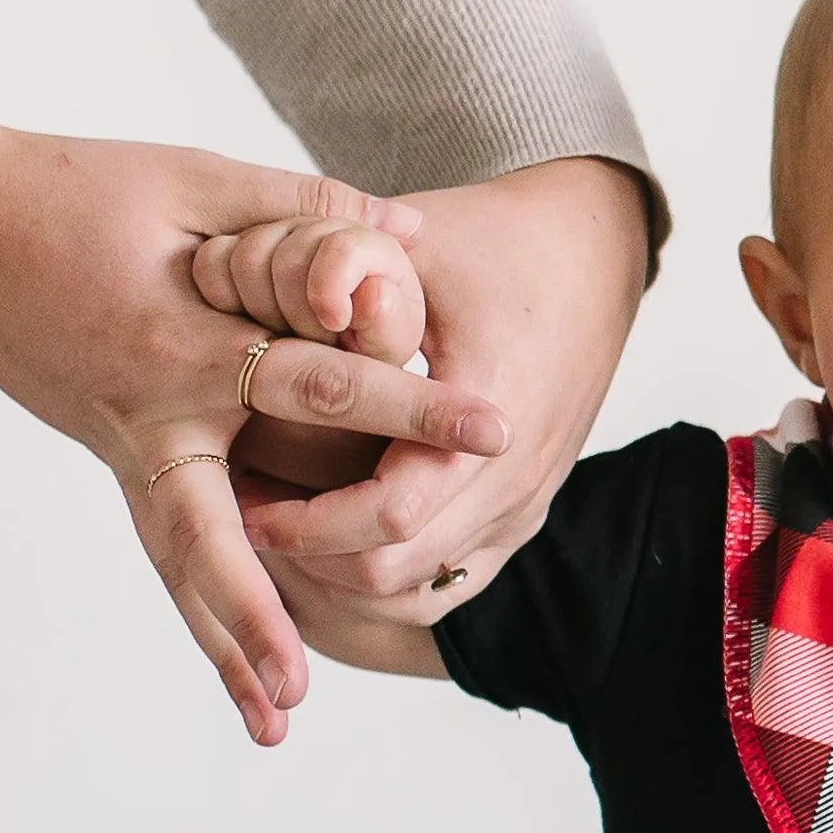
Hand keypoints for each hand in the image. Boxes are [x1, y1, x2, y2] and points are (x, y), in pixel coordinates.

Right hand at [0, 111, 507, 746]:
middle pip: (213, 536)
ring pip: (180, 566)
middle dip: (263, 610)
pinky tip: (237, 666)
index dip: (410, 402)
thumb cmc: (72, 190)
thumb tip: (411, 232)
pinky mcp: (115, 457)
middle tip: (307, 686)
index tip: (493, 430)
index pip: (318, 384)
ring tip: (275, 724)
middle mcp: (150, 417)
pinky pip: (165, 546)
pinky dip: (202, 607)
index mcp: (183, 343)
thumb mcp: (191, 180)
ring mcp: (123, 448)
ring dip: (225, 646)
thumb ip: (300, 209)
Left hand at [241, 155, 649, 626]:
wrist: (593, 254)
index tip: (239, 502)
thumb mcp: (415, 246)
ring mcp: (525, 505)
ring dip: (340, 570)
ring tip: (281, 522)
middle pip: (392, 570)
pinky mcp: (523, 515)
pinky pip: (448, 583)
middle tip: (243, 512)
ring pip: (416, 591)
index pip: (388, 512)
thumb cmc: (496, 241)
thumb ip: (344, 274)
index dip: (304, 522)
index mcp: (493, 412)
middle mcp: (516, 478)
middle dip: (307, 554)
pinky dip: (386, 574)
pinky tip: (335, 532)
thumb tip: (285, 315)